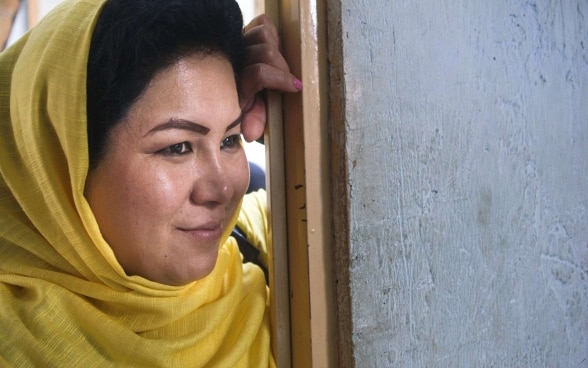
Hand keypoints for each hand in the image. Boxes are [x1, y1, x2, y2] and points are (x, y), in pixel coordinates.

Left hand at [240, 14, 301, 141]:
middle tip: (288, 80)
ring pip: (264, 32)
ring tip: (281, 63)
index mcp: (235, 80)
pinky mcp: (245, 32)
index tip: (296, 87)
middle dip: (282, 66)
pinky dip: (272, 33)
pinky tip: (275, 47)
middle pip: (266, 51)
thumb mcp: (244, 116)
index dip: (281, 79)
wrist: (220, 90)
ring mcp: (239, 42)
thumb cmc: (239, 104)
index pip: (259, 73)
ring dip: (277, 47)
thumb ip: (252, 120)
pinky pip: (262, 23)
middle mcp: (235, 57)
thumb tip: (251, 134)